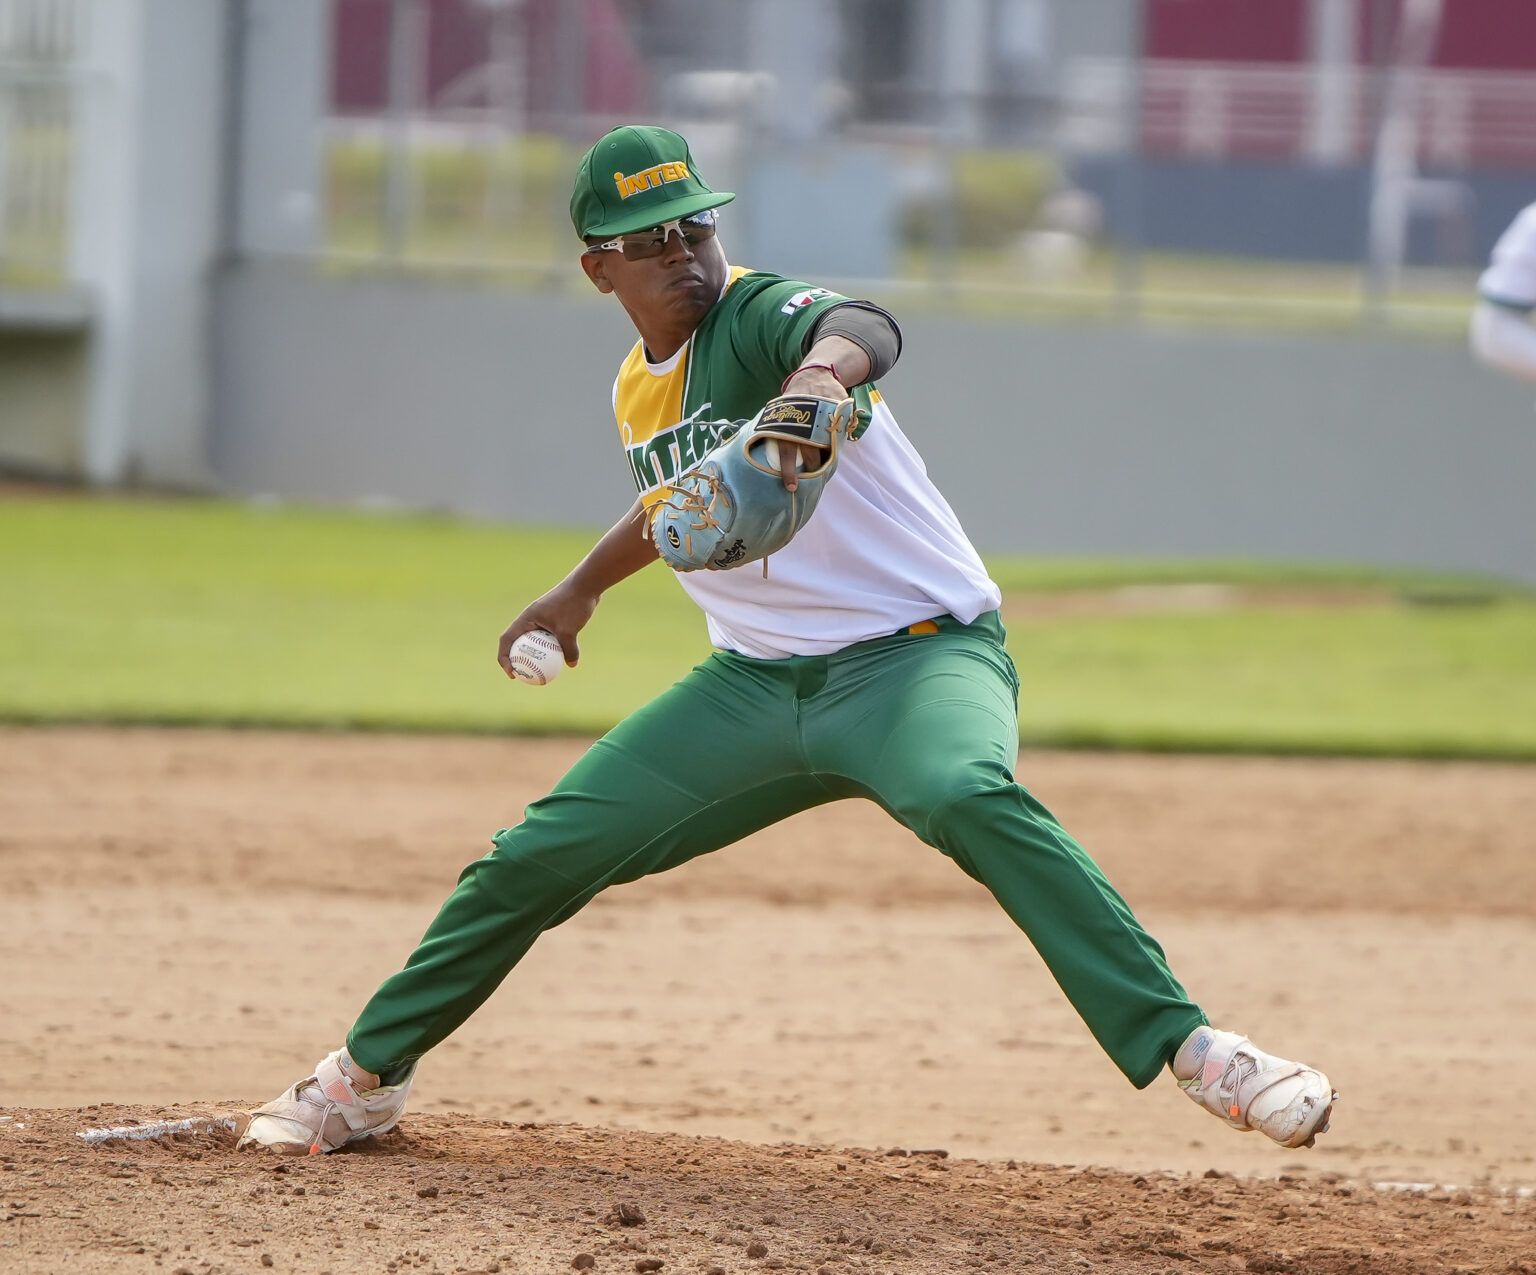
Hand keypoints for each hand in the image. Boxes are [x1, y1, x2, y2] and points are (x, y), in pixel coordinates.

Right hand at [496, 581, 597, 678]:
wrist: (586, 586)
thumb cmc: (573, 604)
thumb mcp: (569, 630)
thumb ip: (568, 649)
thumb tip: (571, 665)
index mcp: (526, 618)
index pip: (507, 639)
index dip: (504, 657)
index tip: (511, 673)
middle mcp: (531, 618)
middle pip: (517, 642)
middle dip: (516, 660)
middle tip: (522, 676)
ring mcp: (542, 619)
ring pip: (534, 642)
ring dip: (534, 656)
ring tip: (539, 673)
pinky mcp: (554, 621)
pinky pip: (548, 639)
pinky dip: (550, 650)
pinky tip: (560, 662)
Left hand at [775, 367, 845, 489]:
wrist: (814, 376)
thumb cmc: (794, 401)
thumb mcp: (781, 413)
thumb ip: (778, 433)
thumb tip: (765, 457)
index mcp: (787, 426)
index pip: (787, 453)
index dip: (789, 472)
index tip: (792, 488)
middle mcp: (805, 423)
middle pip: (812, 455)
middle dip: (814, 469)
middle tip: (815, 477)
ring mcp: (824, 416)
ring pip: (828, 447)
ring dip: (827, 458)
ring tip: (826, 462)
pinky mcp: (838, 411)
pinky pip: (840, 433)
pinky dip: (838, 441)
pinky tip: (835, 443)